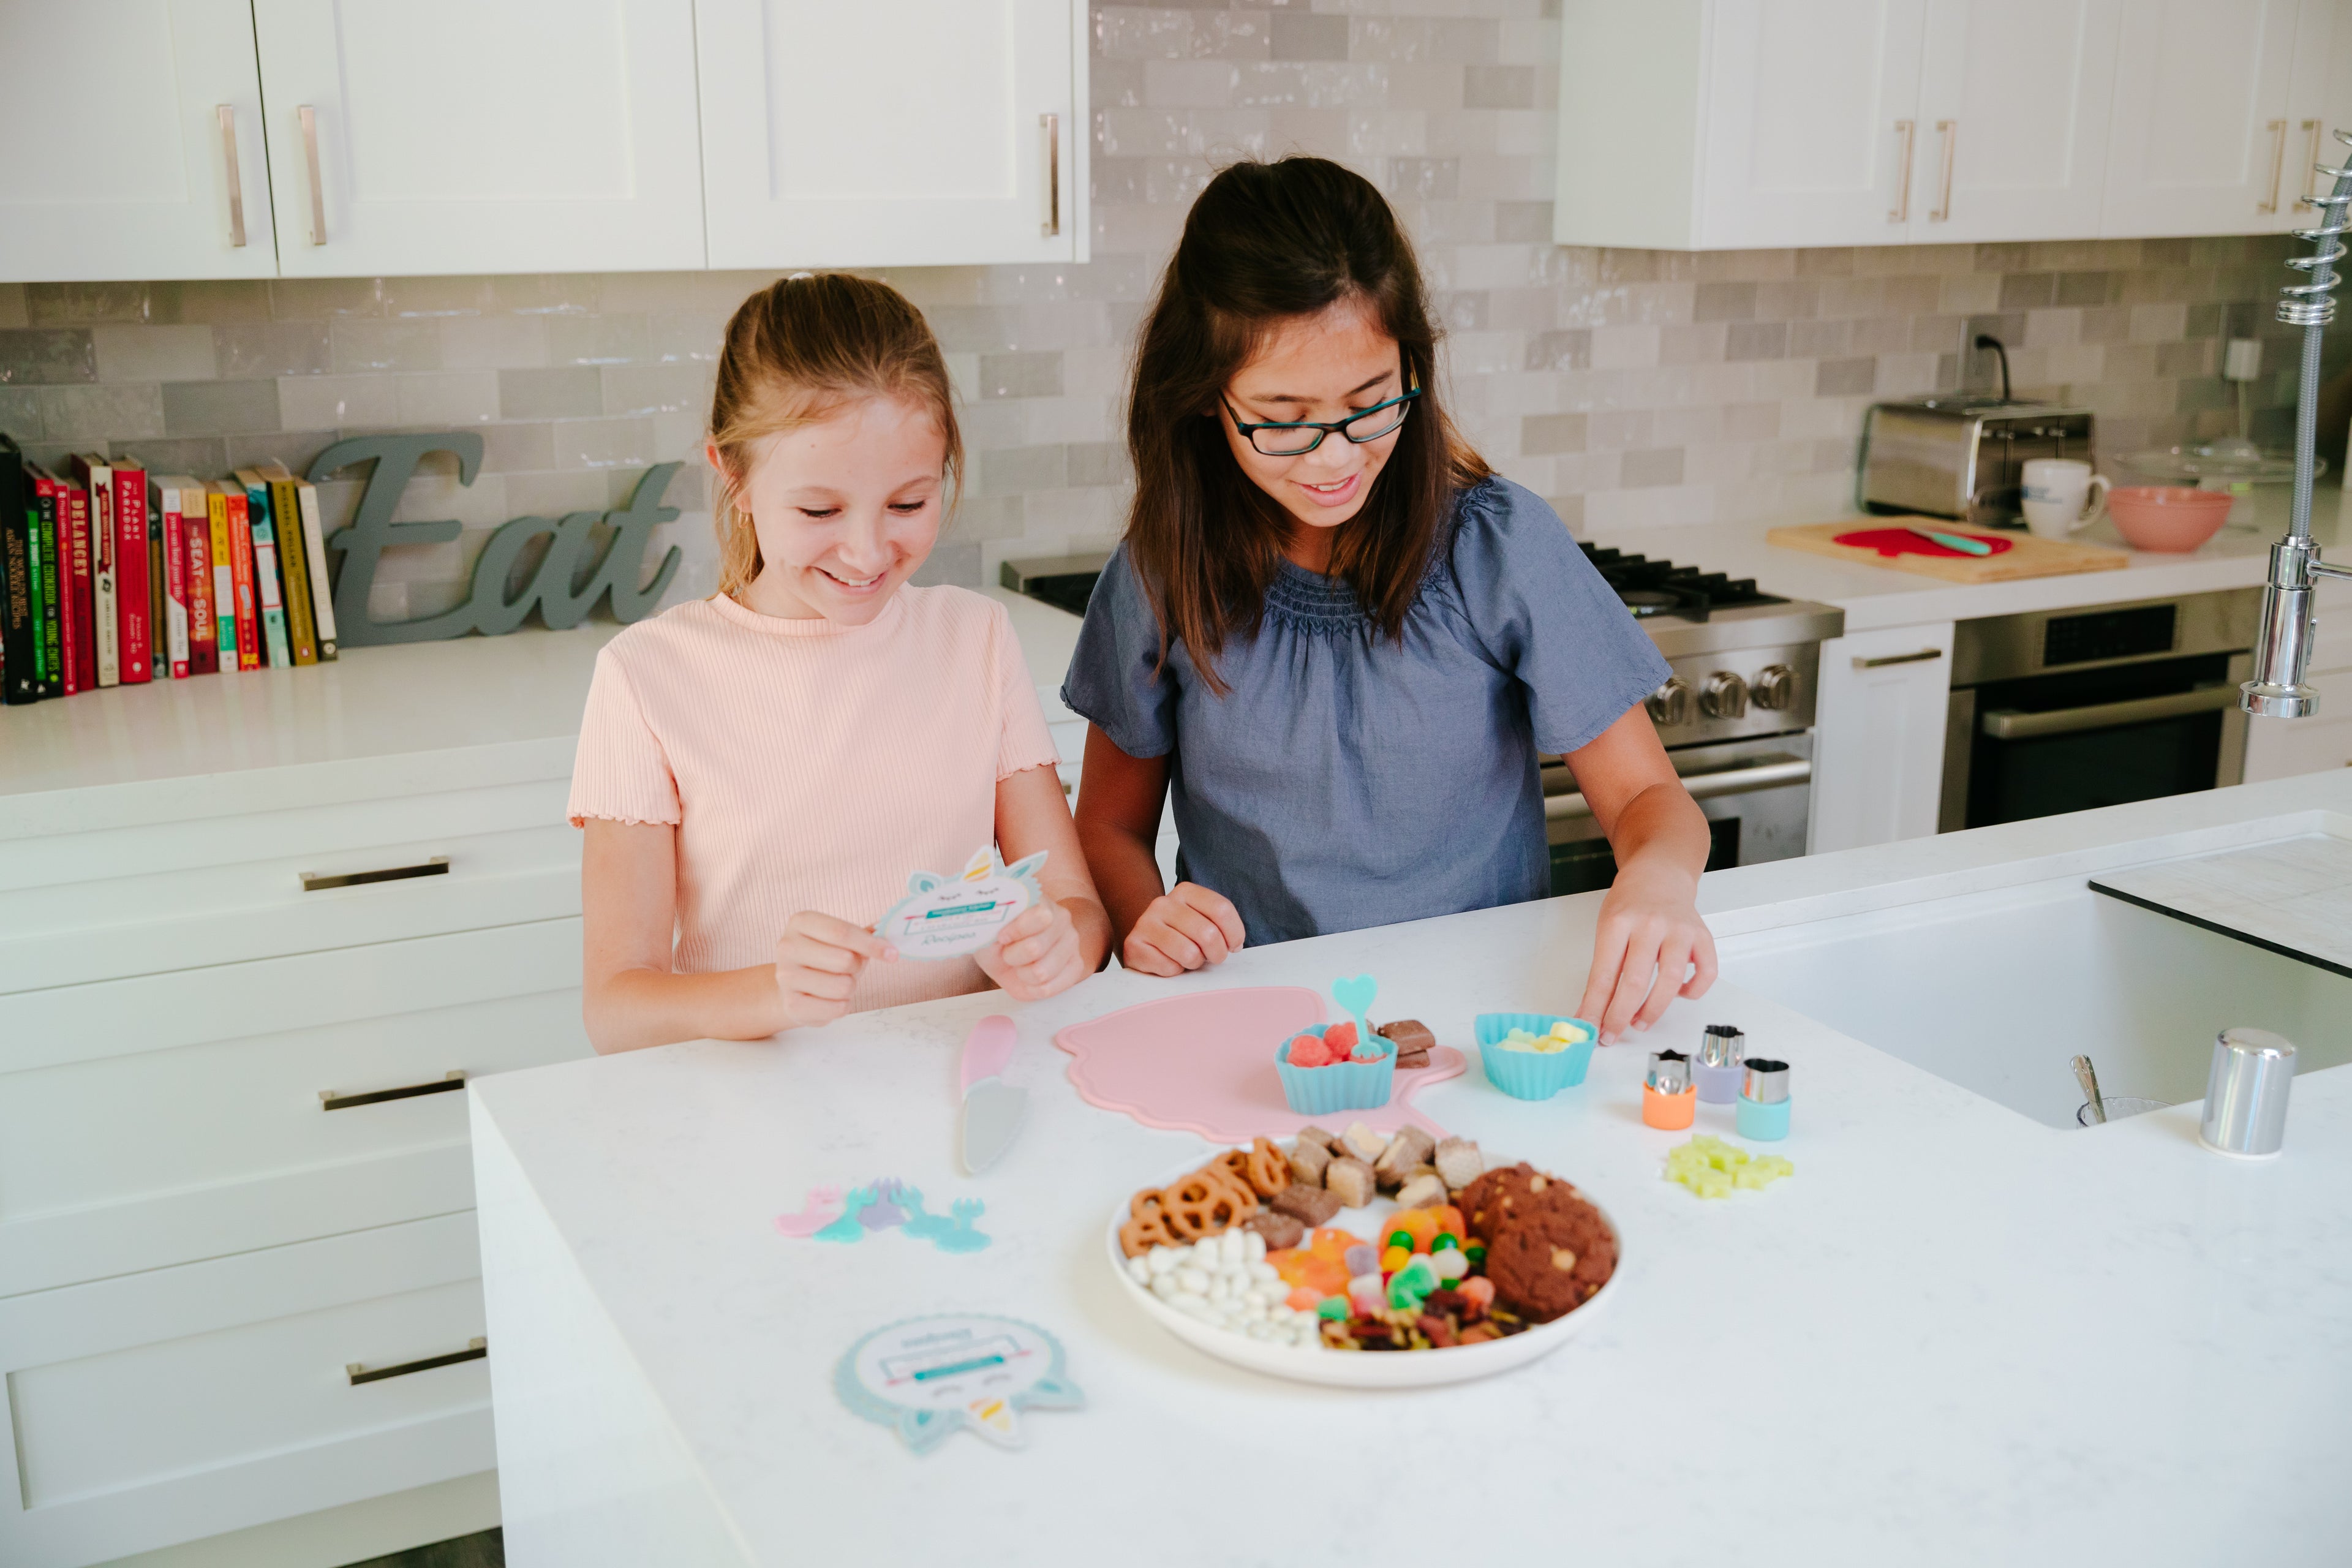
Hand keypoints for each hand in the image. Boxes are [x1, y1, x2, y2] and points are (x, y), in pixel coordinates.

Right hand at [774, 911, 896, 1029]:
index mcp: (801, 922)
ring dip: (849, 987)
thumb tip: (889, 928)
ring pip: (843, 986)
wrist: (793, 988)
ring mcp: (786, 977)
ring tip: (836, 983)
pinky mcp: (791, 1005)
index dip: (872, 944)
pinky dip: (842, 1005)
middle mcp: (787, 947)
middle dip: (857, 967)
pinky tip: (829, 999)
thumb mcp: (840, 940)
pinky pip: (837, 1008)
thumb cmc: (823, 958)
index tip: (893, 954)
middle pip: (845, 960)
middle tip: (849, 969)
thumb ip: (865, 934)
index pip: (843, 932)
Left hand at [976, 898, 1087, 1000]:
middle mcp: (1062, 919)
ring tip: (1020, 965)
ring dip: (1022, 974)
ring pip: (1042, 971)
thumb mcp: (987, 930)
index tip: (1002, 937)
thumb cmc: (997, 940)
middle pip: (1035, 948)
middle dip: (1013, 957)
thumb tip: (999, 934)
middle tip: (1009, 953)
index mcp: (1040, 902)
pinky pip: (1050, 987)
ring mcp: (1072, 942)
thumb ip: (993, 927)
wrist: (1006, 955)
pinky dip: (1033, 989)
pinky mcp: (1076, 965)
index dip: (1014, 932)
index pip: (1039, 916)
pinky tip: (1029, 979)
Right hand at [1122, 882, 1244, 975]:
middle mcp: (1163, 903)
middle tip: (1211, 957)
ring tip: (1188, 959)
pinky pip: (1169, 967)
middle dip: (1217, 953)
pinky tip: (1168, 962)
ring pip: (1189, 953)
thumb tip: (1235, 945)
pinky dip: (1175, 971)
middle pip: (1208, 933)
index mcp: (1185, 891)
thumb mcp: (1203, 921)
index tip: (1233, 945)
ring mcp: (1145, 923)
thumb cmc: (1181, 935)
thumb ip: (1222, 927)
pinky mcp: (1134, 945)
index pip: (1222, 909)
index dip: (1234, 933)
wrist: (1144, 942)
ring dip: (1194, 963)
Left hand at [1576, 859, 1717, 1042]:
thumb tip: (1592, 1013)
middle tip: (1612, 1035)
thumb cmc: (1629, 904)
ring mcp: (1679, 930)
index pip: (1604, 974)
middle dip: (1621, 1015)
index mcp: (1618, 922)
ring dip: (1653, 1010)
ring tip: (1639, 1022)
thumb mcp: (1606, 928)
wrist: (1659, 874)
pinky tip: (1678, 994)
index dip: (1596, 1008)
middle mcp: (1650, 924)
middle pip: (1635, 981)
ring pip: (1670, 981)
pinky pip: (1706, 973)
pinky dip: (1693, 991)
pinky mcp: (1702, 936)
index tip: (1591, 1030)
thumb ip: (1603, 969)